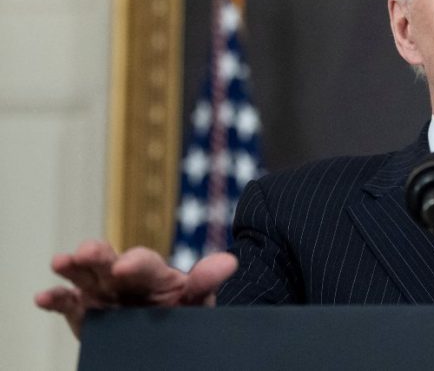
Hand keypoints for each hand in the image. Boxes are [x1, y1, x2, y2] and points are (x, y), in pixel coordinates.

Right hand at [34, 240, 237, 338]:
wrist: (170, 341)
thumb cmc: (184, 315)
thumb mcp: (197, 301)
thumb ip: (205, 282)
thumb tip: (229, 261)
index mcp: (154, 274)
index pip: (145, 263)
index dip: (136, 262)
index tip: (125, 266)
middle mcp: (124, 279)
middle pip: (109, 262)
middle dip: (98, 255)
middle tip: (87, 253)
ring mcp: (103, 294)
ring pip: (85, 276)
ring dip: (73, 268)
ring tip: (61, 262)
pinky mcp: (85, 312)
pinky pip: (68, 304)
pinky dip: (56, 300)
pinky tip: (43, 297)